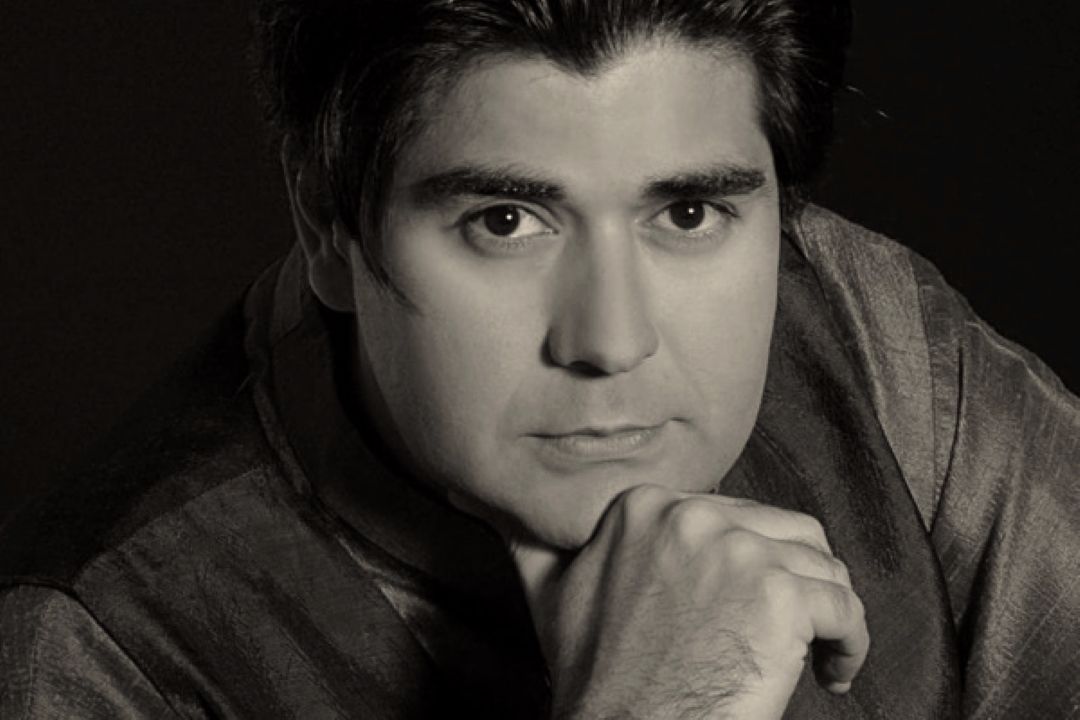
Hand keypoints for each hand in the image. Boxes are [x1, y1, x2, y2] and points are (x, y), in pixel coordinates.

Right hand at [509, 484, 868, 718]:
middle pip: (787, 533)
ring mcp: (739, 553)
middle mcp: (693, 515)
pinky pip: (845, 608)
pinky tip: (832, 672)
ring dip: (827, 614)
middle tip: (785, 636)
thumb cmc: (595, 677)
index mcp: (645, 505)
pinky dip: (851, 644)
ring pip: (823, 567)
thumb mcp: (547, 592)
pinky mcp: (780, 598)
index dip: (749, 564)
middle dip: (796, 585)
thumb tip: (480, 497)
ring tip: (813, 654)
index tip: (743, 609)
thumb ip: (530, 537)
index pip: (734, 514)